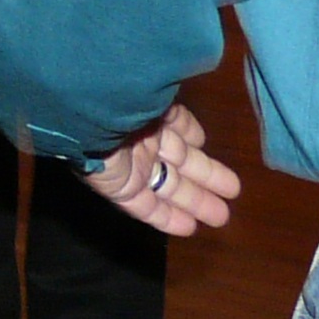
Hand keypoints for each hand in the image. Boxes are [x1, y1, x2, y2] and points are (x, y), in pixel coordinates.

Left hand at [86, 100, 241, 236]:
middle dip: (205, 177)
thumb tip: (197, 98)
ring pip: (166, 186)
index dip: (190, 134)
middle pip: (178, 161)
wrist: (85, 110)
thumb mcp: (160, 91)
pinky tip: (188, 228)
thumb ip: (178, 104)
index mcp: (148, 108)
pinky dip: (165, 217)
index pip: (173, 124)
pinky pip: (144, 205)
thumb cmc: (128, 94)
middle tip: (232, 191)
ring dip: (194, 202)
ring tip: (221, 217)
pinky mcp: (119, 187)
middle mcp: (139, 137)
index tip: (203, 143)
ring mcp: (130, 164)